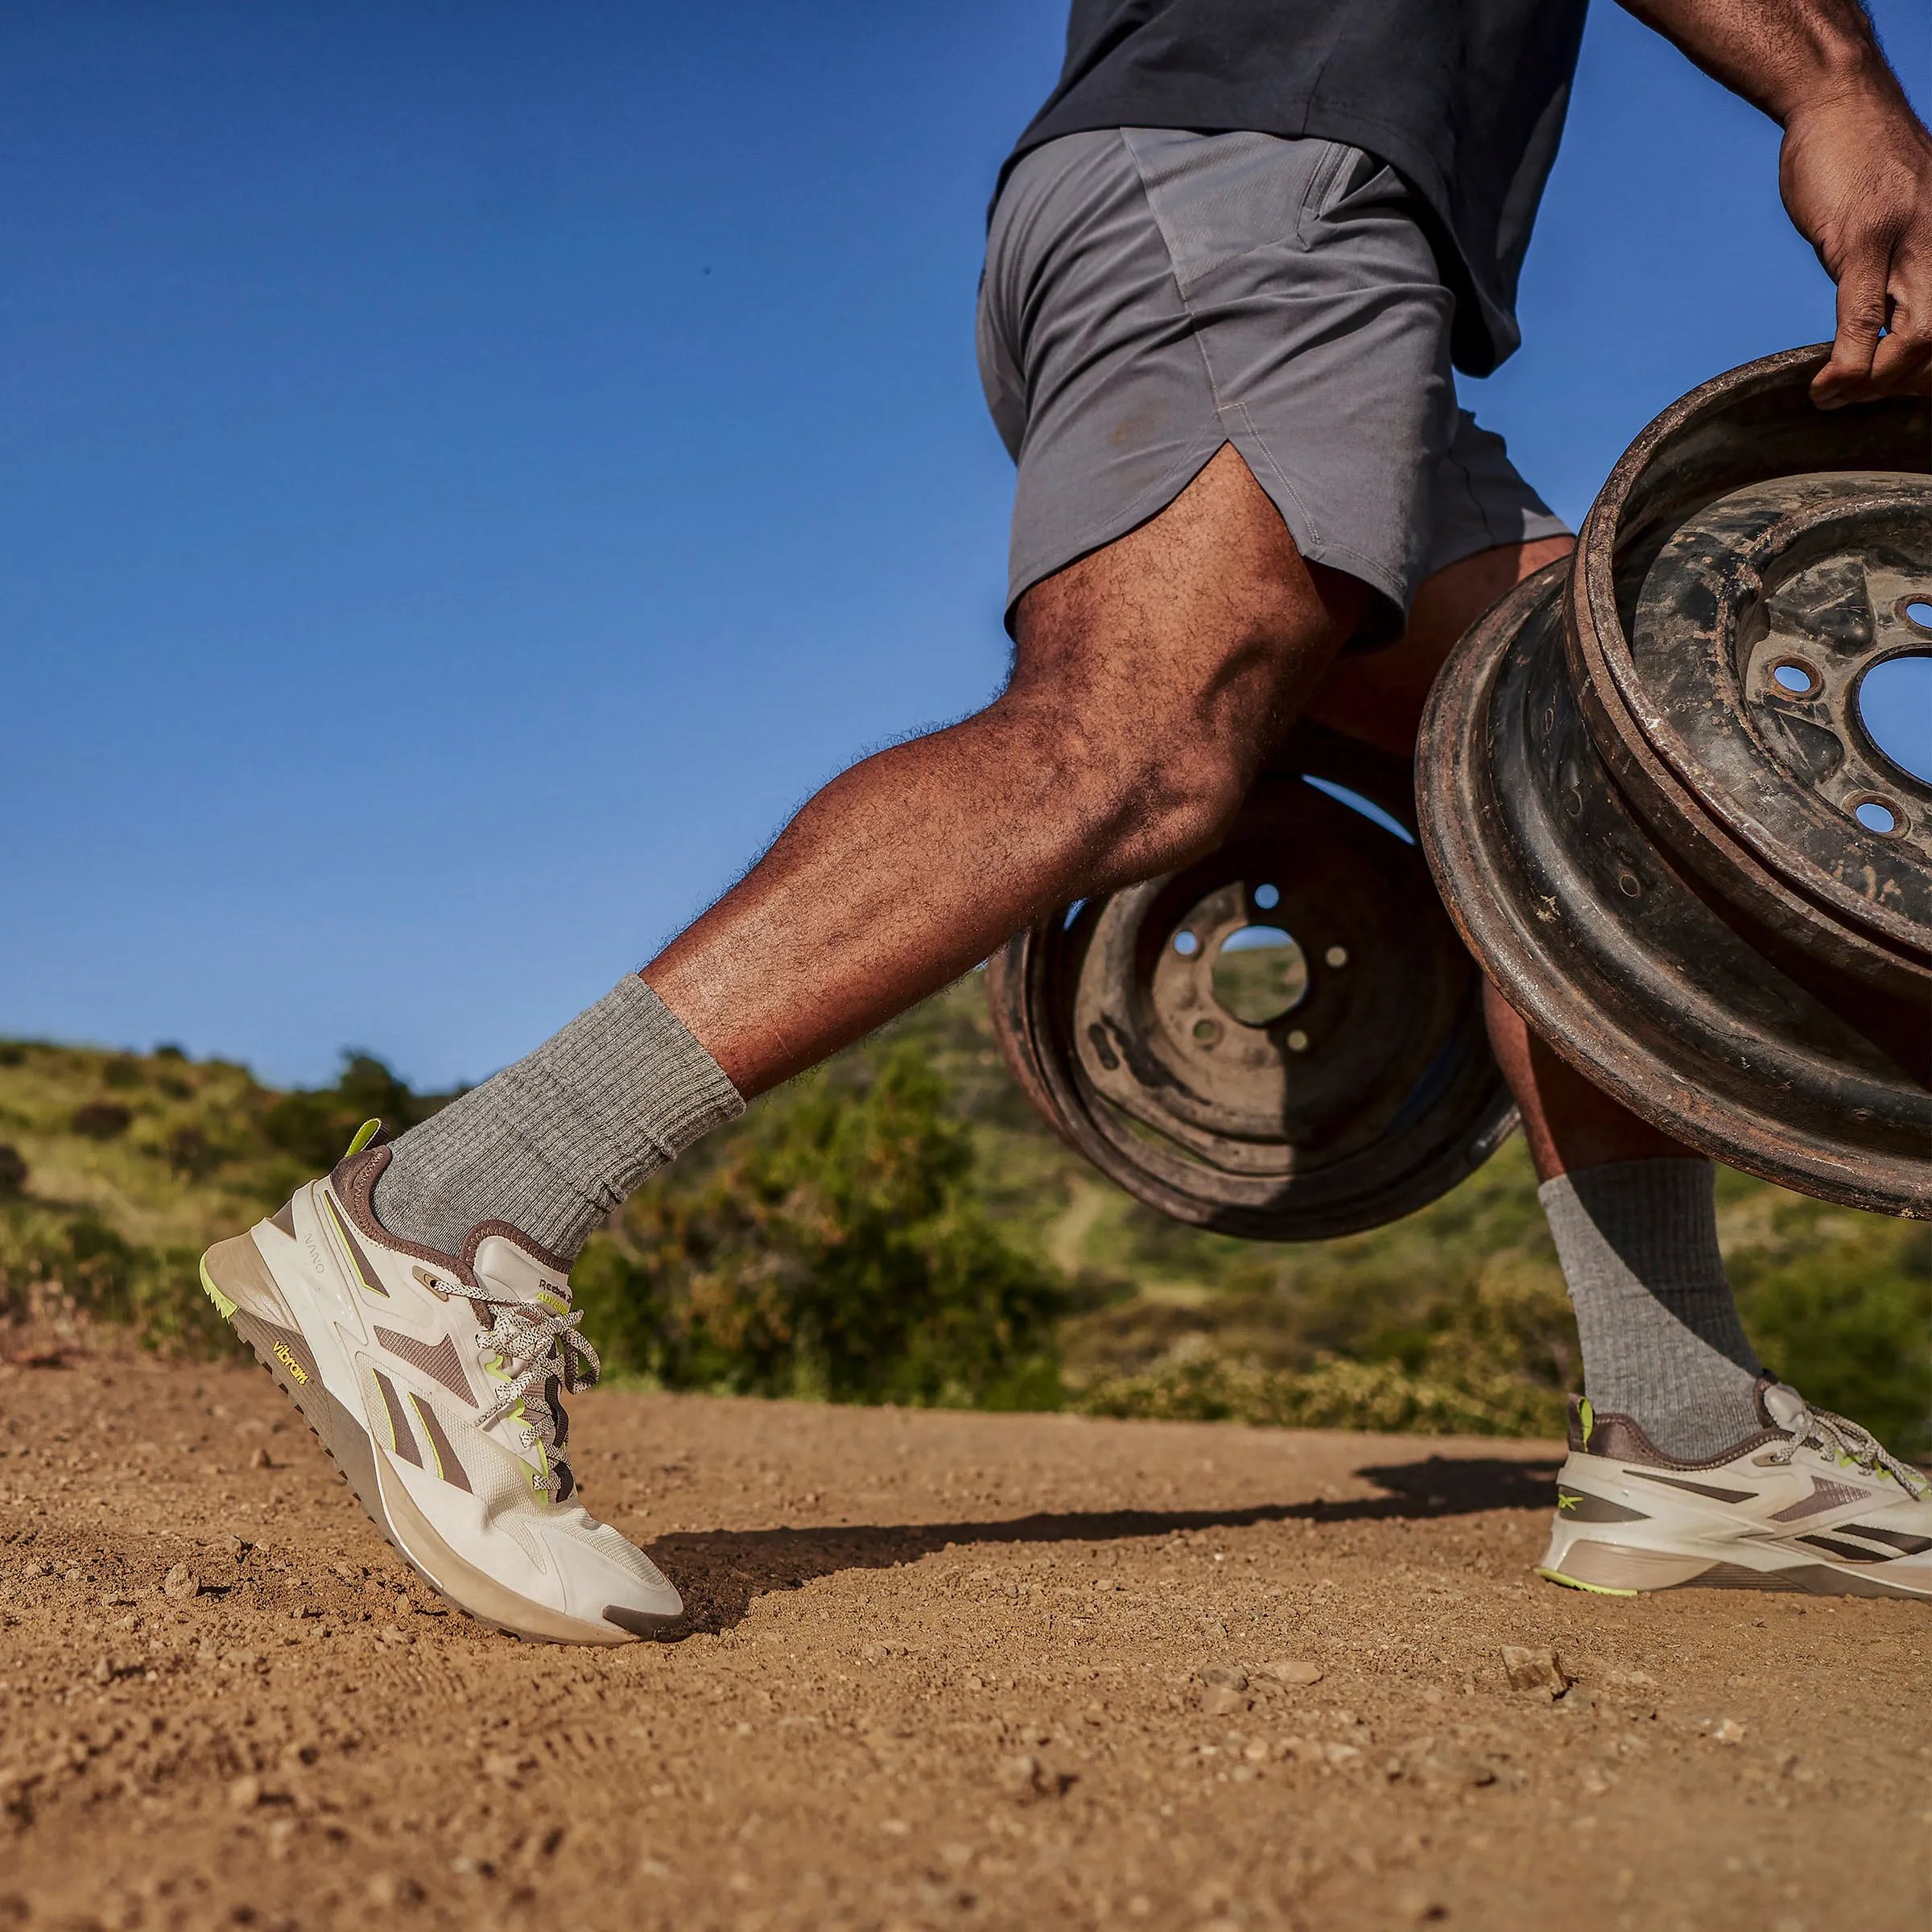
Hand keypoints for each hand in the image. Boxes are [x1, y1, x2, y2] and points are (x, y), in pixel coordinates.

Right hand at [1779, 84, 1931, 405]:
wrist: (1841, 99)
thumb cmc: (1867, 155)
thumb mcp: (1907, 208)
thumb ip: (1906, 256)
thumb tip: (1890, 311)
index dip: (1928, 370)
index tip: (1898, 386)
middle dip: (1908, 382)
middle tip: (1872, 394)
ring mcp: (1906, 242)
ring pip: (1914, 340)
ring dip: (1877, 384)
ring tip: (1842, 394)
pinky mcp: (1861, 241)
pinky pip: (1861, 321)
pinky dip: (1846, 365)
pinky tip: (1827, 385)